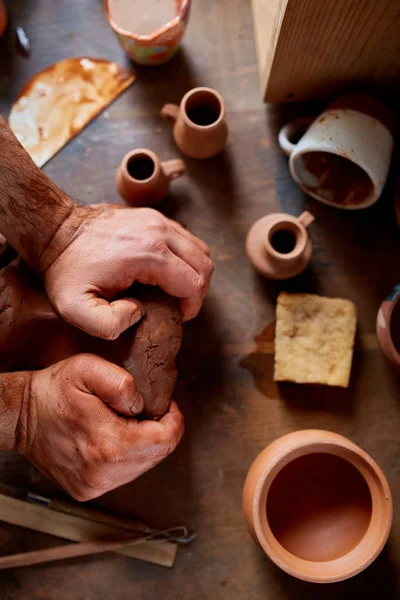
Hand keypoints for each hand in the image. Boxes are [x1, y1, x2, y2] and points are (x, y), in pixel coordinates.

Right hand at [16, 354, 183, 499]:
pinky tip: (112, 437)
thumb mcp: (86, 368)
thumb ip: (122, 383)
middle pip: (158, 455)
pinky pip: (126, 473)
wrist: (20, 416)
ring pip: (144, 466)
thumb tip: (143, 405)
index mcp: (109, 446)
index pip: (166, 441)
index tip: (165, 404)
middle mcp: (104, 474)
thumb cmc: (53, 391)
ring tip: (124, 422)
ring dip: (143, 443)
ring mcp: (96, 486)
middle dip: (158, 430)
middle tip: (141, 409)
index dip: (174, 419)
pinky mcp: (89, 490)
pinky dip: (127, 455)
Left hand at [41, 205, 213, 338]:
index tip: (178, 316)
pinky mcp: (152, 216)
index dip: (192, 307)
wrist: (55, 231)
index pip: (195, 284)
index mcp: (149, 255)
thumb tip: (138, 312)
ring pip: (199, 249)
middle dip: (198, 291)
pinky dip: (185, 257)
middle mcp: (160, 232)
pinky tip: (165, 271)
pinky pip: (185, 238)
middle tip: (179, 306)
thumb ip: (109, 324)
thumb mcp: (76, 308)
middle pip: (204, 265)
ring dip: (194, 273)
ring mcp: (157, 220)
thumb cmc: (65, 271)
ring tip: (175, 289)